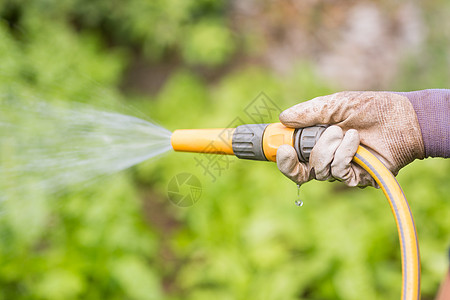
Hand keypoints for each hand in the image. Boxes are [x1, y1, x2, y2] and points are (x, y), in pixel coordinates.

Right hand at [276, 91, 424, 186]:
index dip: (282, 159)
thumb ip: (309, 112)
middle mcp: (326, 158)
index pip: (293, 159)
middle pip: (300, 173)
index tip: (281, 148)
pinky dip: (345, 153)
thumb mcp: (335, 104)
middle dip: (303, 156)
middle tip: (303, 143)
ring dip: (330, 148)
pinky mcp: (357, 176)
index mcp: (317, 142)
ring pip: (320, 170)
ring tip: (345, 131)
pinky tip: (356, 140)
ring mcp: (341, 169)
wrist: (402, 117)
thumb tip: (283, 118)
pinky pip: (339, 172)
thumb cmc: (370, 108)